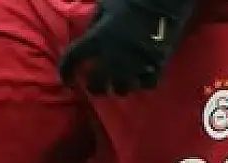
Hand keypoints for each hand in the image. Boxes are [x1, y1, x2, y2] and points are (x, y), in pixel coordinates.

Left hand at [59, 0, 196, 95]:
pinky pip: (146, 84)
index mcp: (98, 38)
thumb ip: (93, 24)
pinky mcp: (155, 66)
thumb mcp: (104, 6)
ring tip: (118, 83)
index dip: (65, 71)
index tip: (65, 80)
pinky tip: (140, 78)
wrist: (162, 0)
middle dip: (93, 86)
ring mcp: (135, 64)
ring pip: (121, 88)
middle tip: (94, 85)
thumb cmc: (130, 0)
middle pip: (97, 83)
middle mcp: (113, 56)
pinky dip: (141, 83)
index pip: (73, 58)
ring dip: (117, 87)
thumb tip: (87, 38)